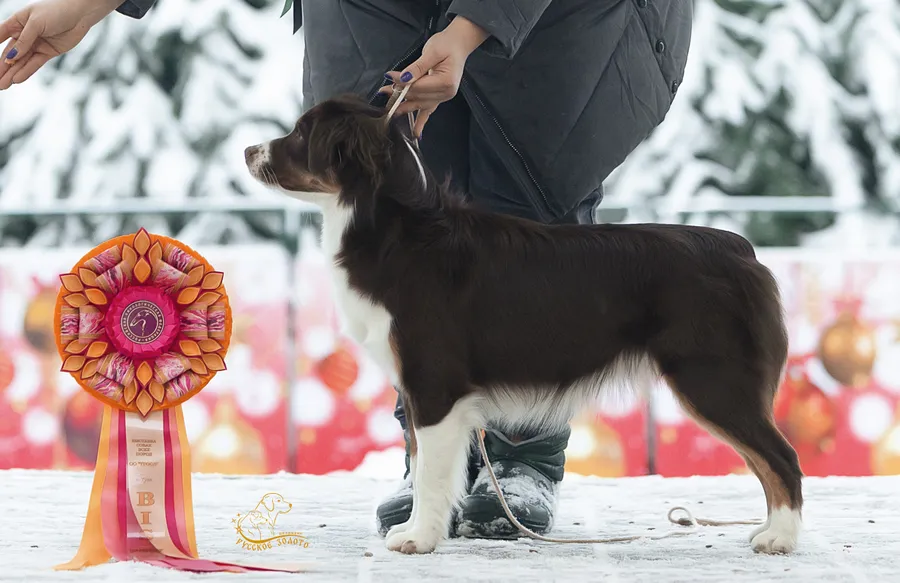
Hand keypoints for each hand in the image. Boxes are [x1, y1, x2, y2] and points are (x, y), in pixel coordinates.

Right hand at [0, 0, 117, 89]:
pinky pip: (34, 63)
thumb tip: (12, 57)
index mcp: (17, 22)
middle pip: (10, 53)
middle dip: (2, 67)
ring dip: (12, 73)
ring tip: (3, 85)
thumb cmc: (56, 11)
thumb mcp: (36, 23)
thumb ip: (25, 40)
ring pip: (21, 61)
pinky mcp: (48, 52)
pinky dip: (26, 71)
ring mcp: (36, 44)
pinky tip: (16, 79)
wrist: (80, 14)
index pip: (1, 35)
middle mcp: (24, 34)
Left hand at [381, 16, 488, 136]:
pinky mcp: (440, 97)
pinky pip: (429, 111)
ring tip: (391, 111)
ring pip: (420, 105)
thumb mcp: (432, 52)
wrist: (459, 43)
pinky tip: (416, 133)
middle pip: (418, 97)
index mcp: (446, 82)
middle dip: (400, 95)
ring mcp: (444, 97)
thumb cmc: (447, 44)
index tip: (389, 77)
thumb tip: (402, 78)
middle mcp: (446, 93)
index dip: (402, 83)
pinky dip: (421, 121)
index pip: (418, 85)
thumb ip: (416, 67)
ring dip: (405, 107)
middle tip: (384, 91)